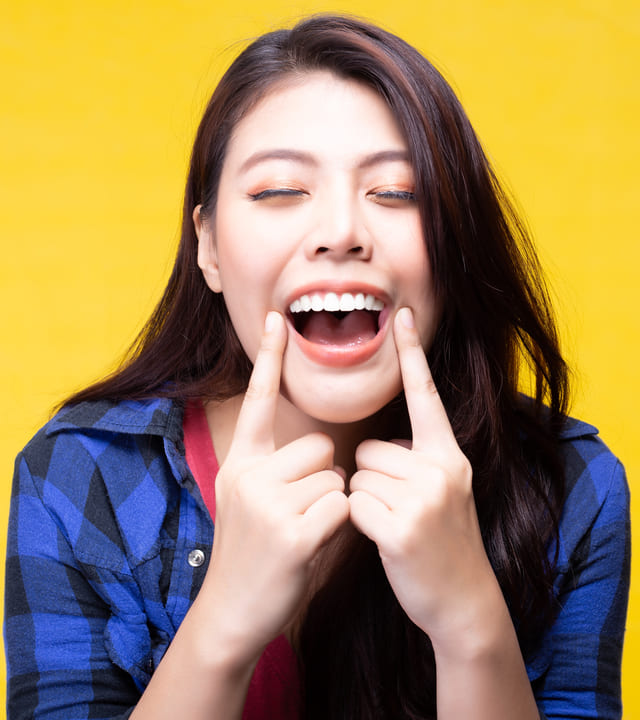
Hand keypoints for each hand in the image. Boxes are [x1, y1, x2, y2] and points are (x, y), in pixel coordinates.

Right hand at [202, 312, 348, 662]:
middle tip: (302, 509)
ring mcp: (269, 504)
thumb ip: (272, 467)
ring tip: (303, 529)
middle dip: (325, 475)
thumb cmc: (252, 551)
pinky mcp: (293, 533)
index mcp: (240, 462)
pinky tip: (312, 545)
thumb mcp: (245, 499)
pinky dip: (338, 525)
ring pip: (337, 477)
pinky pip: (341, 506)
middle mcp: (249, 474)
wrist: (231, 611)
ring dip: (332, 502)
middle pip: (322, 445)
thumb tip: (320, 447)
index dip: (269, 358)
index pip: (259, 400)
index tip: (276, 317)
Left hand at [349, 307, 499, 649]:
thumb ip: (421, 459)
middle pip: (370, 448)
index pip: (426, 396)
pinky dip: (359, 523)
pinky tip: (385, 539)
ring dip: (365, 500)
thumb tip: (378, 443)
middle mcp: (441, 470)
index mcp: (450, 455)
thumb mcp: (447, 489)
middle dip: (372, 476)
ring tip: (394, 522)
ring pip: (358, 476)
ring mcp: (424, 500)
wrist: (463, 599)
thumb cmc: (443, 540)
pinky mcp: (401, 529)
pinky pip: (354, 506)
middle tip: (397, 506)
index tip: (402, 315)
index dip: (412, 355)